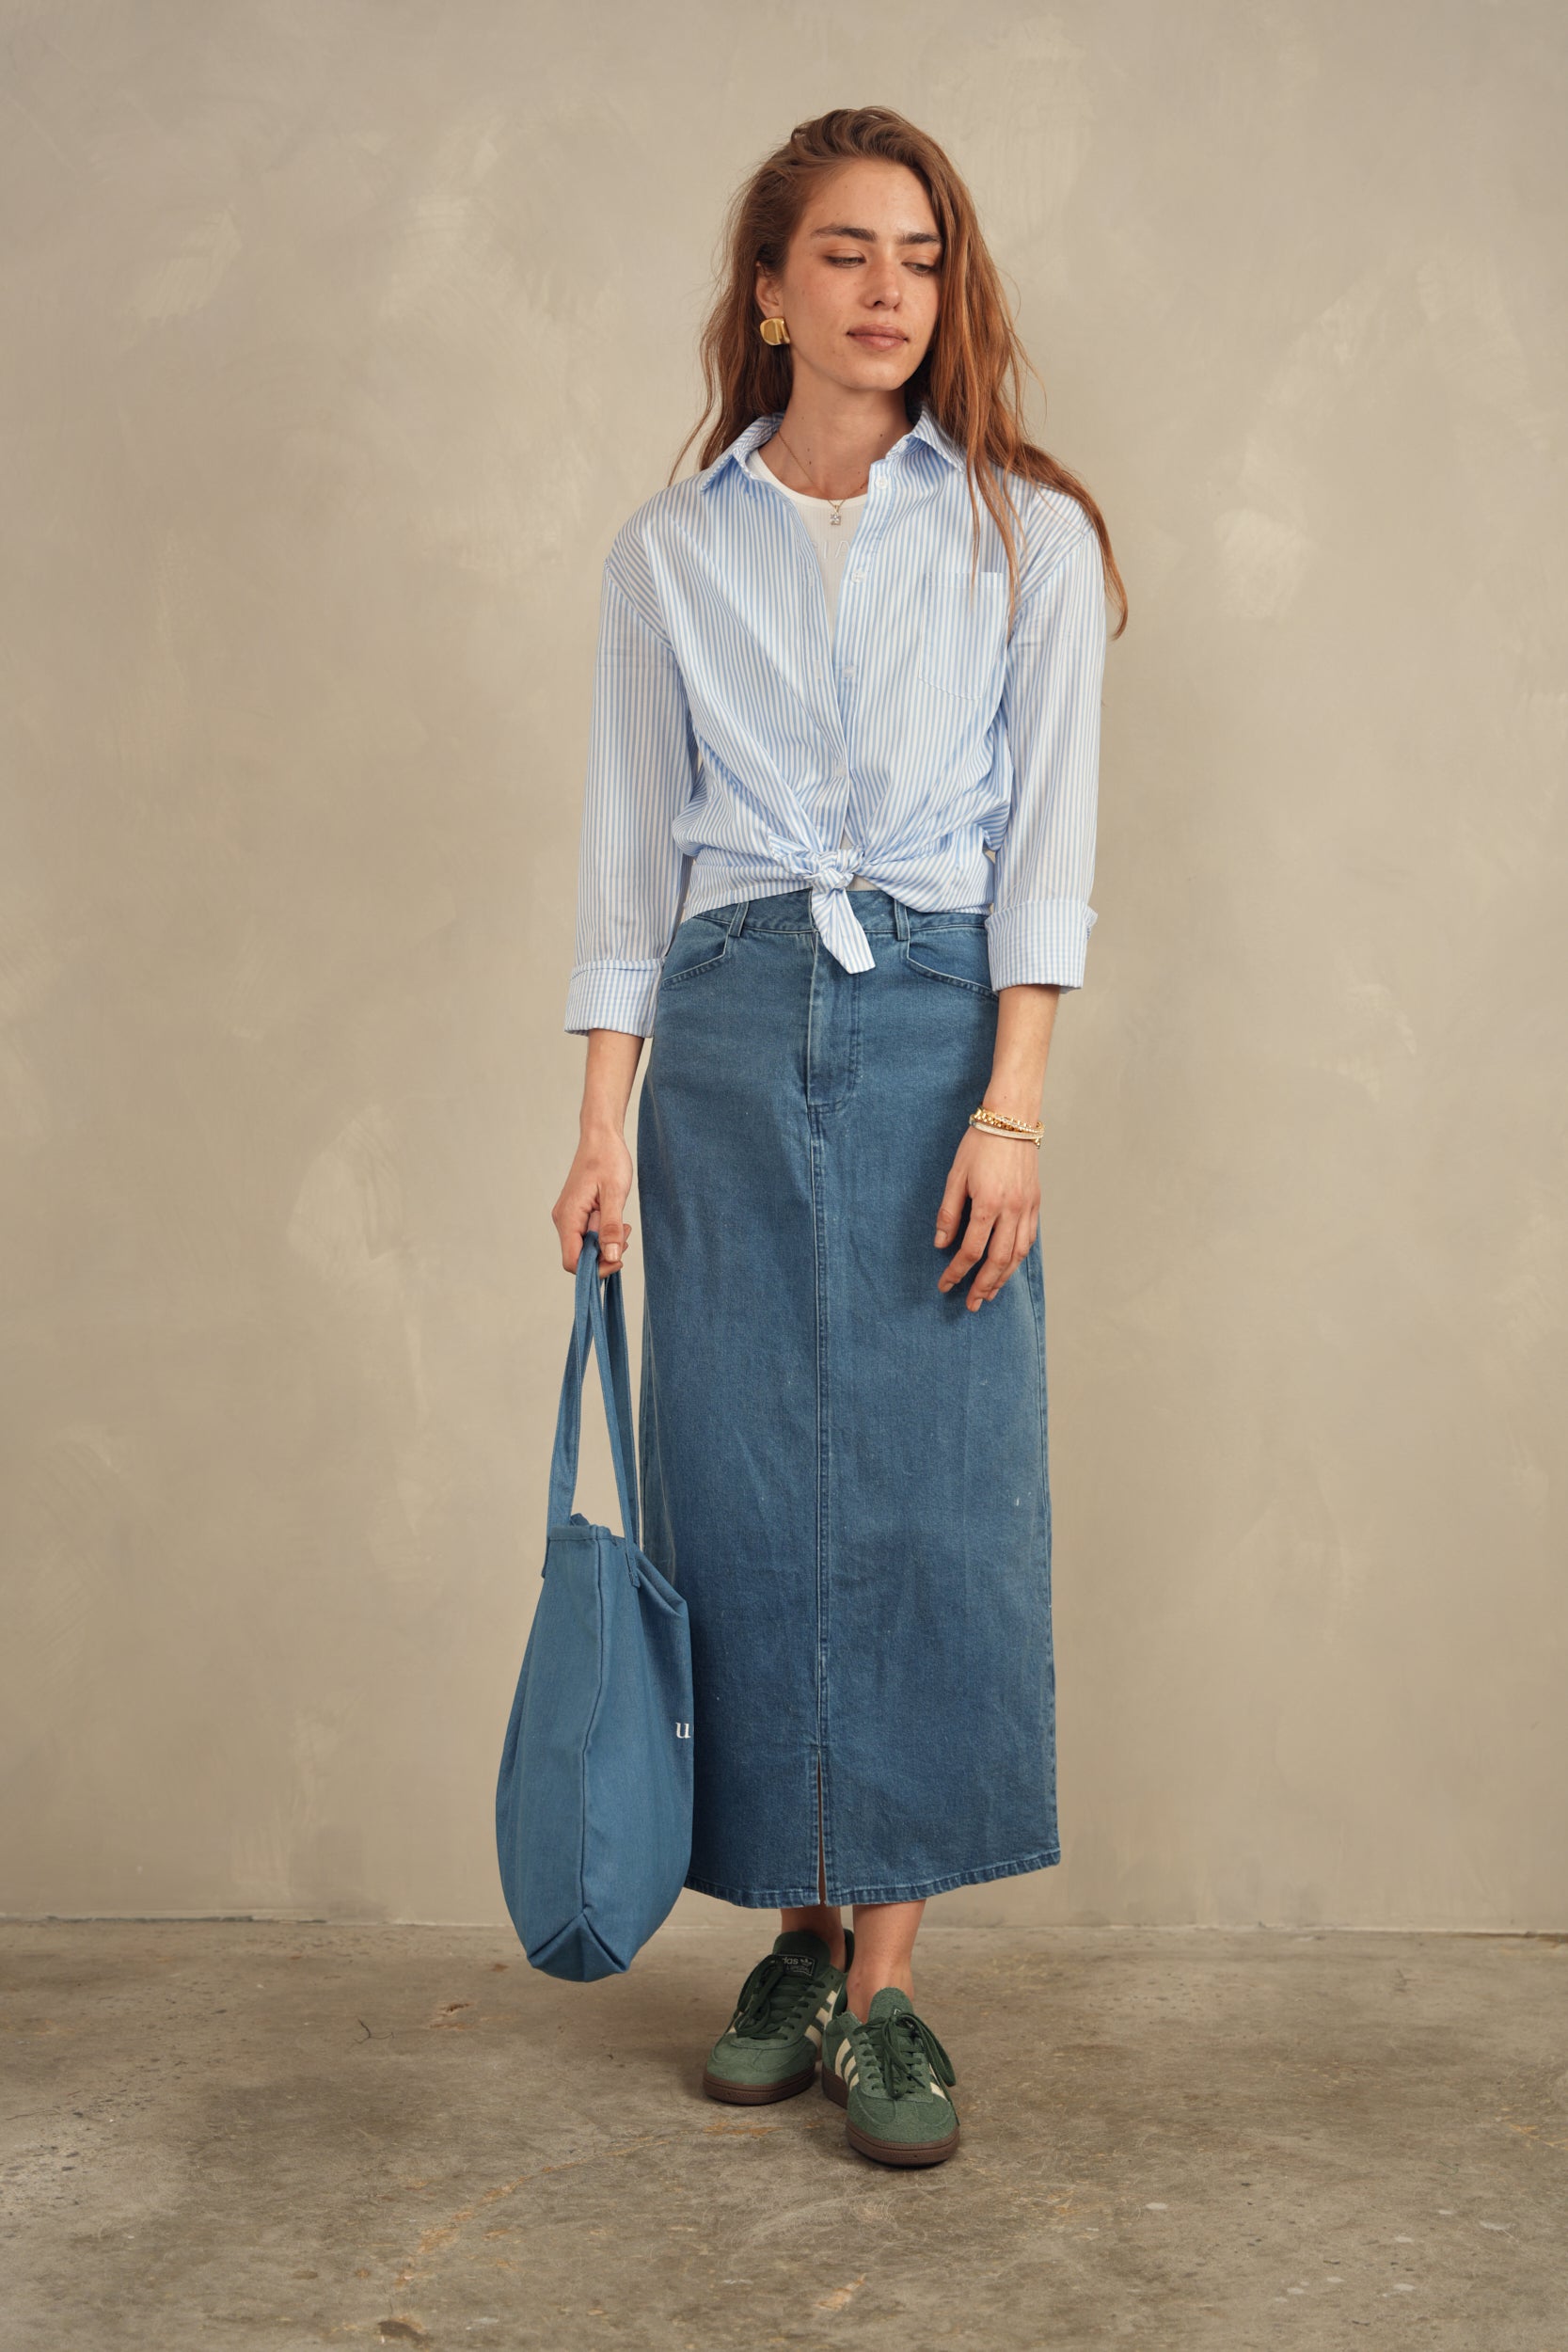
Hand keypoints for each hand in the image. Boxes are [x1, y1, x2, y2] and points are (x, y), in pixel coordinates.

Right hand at [553, 1130, 634, 1272]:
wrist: (601, 1137)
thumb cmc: (607, 1159)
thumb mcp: (614, 1193)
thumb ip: (611, 1227)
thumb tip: (611, 1257)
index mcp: (568, 1217)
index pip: (572, 1261)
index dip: (595, 1269)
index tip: (618, 1259)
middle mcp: (563, 1220)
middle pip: (578, 1257)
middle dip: (604, 1255)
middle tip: (625, 1237)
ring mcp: (569, 1217)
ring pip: (584, 1247)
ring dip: (606, 1245)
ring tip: (623, 1226)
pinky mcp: (576, 1213)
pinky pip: (587, 1234)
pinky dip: (603, 1234)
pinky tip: (617, 1221)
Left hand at [933, 1127, 1039, 1308]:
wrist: (1012, 1120)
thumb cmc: (979, 1144)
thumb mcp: (955, 1175)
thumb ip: (948, 1212)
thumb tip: (941, 1244)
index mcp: (988, 1204)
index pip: (971, 1251)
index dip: (957, 1272)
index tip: (946, 1285)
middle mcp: (1011, 1211)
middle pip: (998, 1261)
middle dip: (983, 1286)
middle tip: (971, 1305)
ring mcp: (1027, 1208)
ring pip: (1017, 1255)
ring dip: (1003, 1279)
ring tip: (989, 1294)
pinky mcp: (1035, 1203)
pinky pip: (1028, 1240)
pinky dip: (1018, 1259)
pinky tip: (1008, 1268)